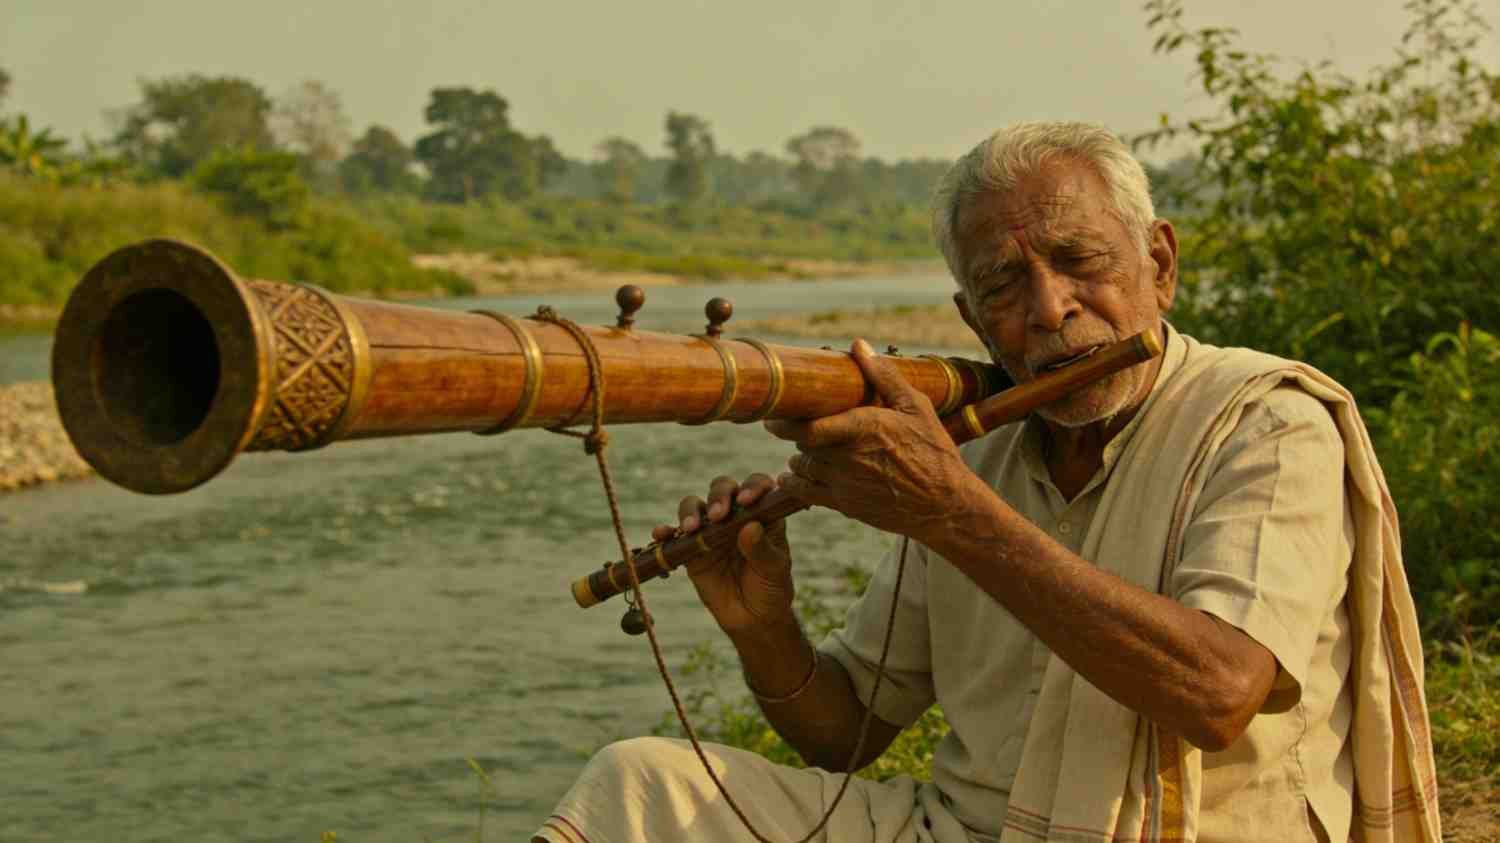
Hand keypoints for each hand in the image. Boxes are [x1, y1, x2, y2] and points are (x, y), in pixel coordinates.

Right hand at [650, 472, 795, 637]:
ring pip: (695, 506)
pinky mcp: (692, 548)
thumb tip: (750, 526)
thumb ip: (762, 550)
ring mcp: (711, 529)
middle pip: (722, 489)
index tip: (746, 501)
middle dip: (719, 497)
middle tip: (717, 516)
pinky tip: (661, 535)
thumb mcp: (774, 571)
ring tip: (691, 529)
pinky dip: (666, 531)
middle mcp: (735, 514)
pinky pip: (675, 535)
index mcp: (761, 512)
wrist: (752, 618)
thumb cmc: (772, 588)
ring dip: (690, 512)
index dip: (752, 486)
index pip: (757, 486)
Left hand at [766, 338, 981, 542]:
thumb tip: (859, 346)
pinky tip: (792, 477)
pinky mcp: (845, 505)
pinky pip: (805, 494)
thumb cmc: (934, 451)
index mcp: (863, 427)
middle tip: (792, 426)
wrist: (944, 504)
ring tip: (806, 449)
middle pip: (803, 444)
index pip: (807, 426)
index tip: (774, 414)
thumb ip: (884, 376)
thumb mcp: (916, 407)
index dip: (784, 421)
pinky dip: (793, 483)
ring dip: (799, 457)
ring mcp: (844, 483)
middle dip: (797, 434)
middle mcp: (848, 456)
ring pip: (801, 467)